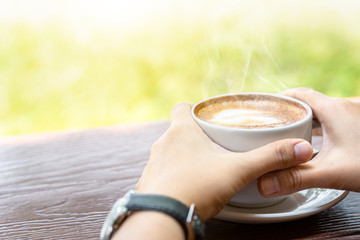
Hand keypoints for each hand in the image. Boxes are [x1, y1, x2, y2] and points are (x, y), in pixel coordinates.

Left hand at [136, 102, 312, 219]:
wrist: (164, 217)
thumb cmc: (197, 187)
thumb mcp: (238, 170)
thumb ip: (270, 158)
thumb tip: (301, 148)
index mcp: (181, 131)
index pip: (181, 107)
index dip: (194, 109)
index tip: (208, 118)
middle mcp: (163, 144)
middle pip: (179, 131)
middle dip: (197, 137)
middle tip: (216, 146)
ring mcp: (155, 164)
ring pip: (171, 153)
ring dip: (186, 157)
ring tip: (206, 169)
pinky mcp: (151, 184)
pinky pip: (165, 174)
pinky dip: (177, 177)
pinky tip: (191, 188)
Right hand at [259, 88, 359, 197]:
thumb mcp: (334, 173)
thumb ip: (297, 178)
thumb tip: (264, 183)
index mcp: (335, 109)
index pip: (300, 95)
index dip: (281, 99)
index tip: (266, 107)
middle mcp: (347, 107)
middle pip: (312, 103)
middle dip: (292, 113)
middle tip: (275, 125)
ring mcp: (358, 116)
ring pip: (326, 113)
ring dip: (309, 121)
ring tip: (293, 134)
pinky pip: (338, 121)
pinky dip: (325, 129)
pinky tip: (323, 144)